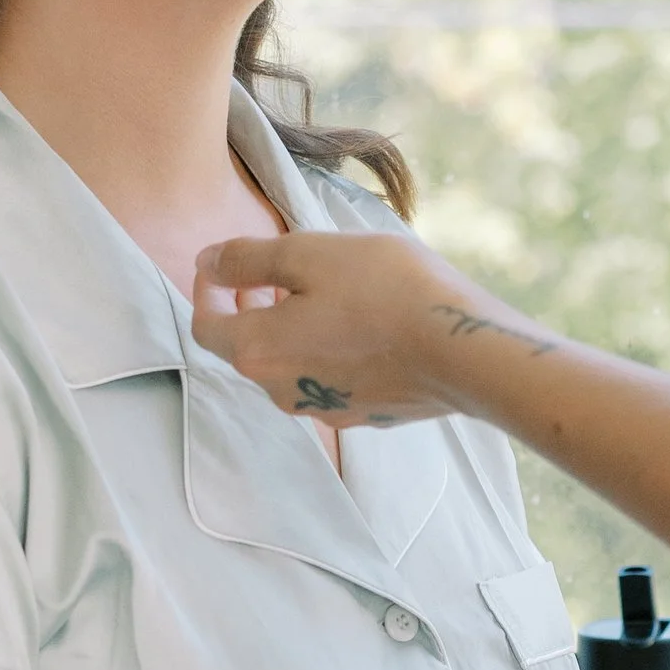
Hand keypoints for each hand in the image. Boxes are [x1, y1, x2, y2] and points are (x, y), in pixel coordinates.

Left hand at [194, 225, 553, 426]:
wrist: (463, 350)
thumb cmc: (385, 291)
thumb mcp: (309, 254)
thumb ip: (247, 259)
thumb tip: (206, 263)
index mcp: (257, 351)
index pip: (205, 326)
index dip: (207, 291)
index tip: (222, 266)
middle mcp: (281, 392)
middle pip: (246, 349)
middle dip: (249, 308)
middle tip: (270, 273)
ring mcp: (324, 409)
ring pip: (288, 367)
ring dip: (289, 331)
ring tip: (320, 294)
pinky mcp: (363, 415)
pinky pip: (328, 380)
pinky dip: (327, 351)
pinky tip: (360, 324)